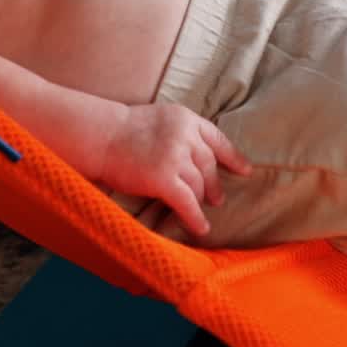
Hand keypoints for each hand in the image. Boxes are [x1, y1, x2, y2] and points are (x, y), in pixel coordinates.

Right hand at [98, 103, 251, 237]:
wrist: (101, 136)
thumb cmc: (125, 129)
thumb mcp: (161, 119)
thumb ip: (182, 132)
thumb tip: (201, 155)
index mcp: (186, 118)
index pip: (217, 139)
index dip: (233, 157)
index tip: (245, 171)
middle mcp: (185, 135)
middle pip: (209, 166)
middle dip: (213, 185)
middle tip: (217, 199)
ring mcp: (175, 157)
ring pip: (199, 185)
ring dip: (200, 200)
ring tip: (200, 210)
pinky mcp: (163, 178)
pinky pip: (187, 203)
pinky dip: (195, 218)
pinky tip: (200, 228)